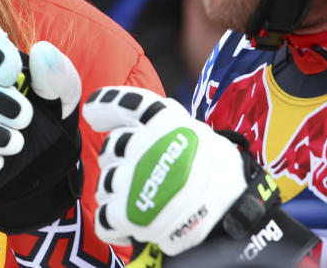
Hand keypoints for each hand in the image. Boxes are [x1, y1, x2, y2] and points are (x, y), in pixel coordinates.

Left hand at [82, 87, 248, 255]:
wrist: (234, 211)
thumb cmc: (220, 172)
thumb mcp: (198, 131)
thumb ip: (164, 121)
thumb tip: (132, 115)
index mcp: (162, 120)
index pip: (125, 104)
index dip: (105, 104)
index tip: (92, 111)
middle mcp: (142, 145)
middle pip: (111, 148)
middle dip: (121, 160)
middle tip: (142, 173)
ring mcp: (132, 179)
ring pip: (106, 183)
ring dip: (120, 192)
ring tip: (143, 201)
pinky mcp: (126, 213)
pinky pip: (105, 218)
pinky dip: (115, 223)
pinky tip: (131, 224)